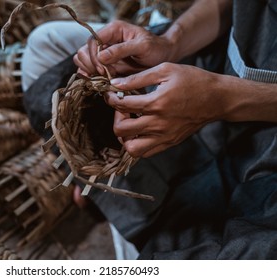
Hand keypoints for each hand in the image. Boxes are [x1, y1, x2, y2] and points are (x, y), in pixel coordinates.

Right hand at [73, 20, 174, 76]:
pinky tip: (103, 82)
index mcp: (113, 30)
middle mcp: (104, 40)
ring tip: (105, 78)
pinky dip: (91, 78)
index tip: (103, 70)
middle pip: (83, 52)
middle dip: (91, 66)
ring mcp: (102, 53)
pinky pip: (88, 71)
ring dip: (90, 72)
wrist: (162, 56)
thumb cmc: (155, 48)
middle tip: (106, 75)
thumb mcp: (142, 46)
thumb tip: (101, 57)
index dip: (94, 57)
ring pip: (82, 62)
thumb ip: (121, 50)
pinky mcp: (103, 64)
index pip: (92, 42)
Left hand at [106, 63, 223, 157]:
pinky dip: (136, 144)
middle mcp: (158, 123)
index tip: (111, 94)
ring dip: (125, 136)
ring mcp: (164, 136)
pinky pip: (145, 153)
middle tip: (121, 109)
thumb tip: (115, 84)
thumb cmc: (193, 80)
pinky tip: (139, 131)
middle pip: (121, 130)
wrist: (217, 98)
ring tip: (129, 123)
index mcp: (157, 103)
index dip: (111, 98)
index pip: (122, 105)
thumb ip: (138, 78)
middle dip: (116, 117)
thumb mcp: (165, 70)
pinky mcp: (169, 143)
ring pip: (131, 148)